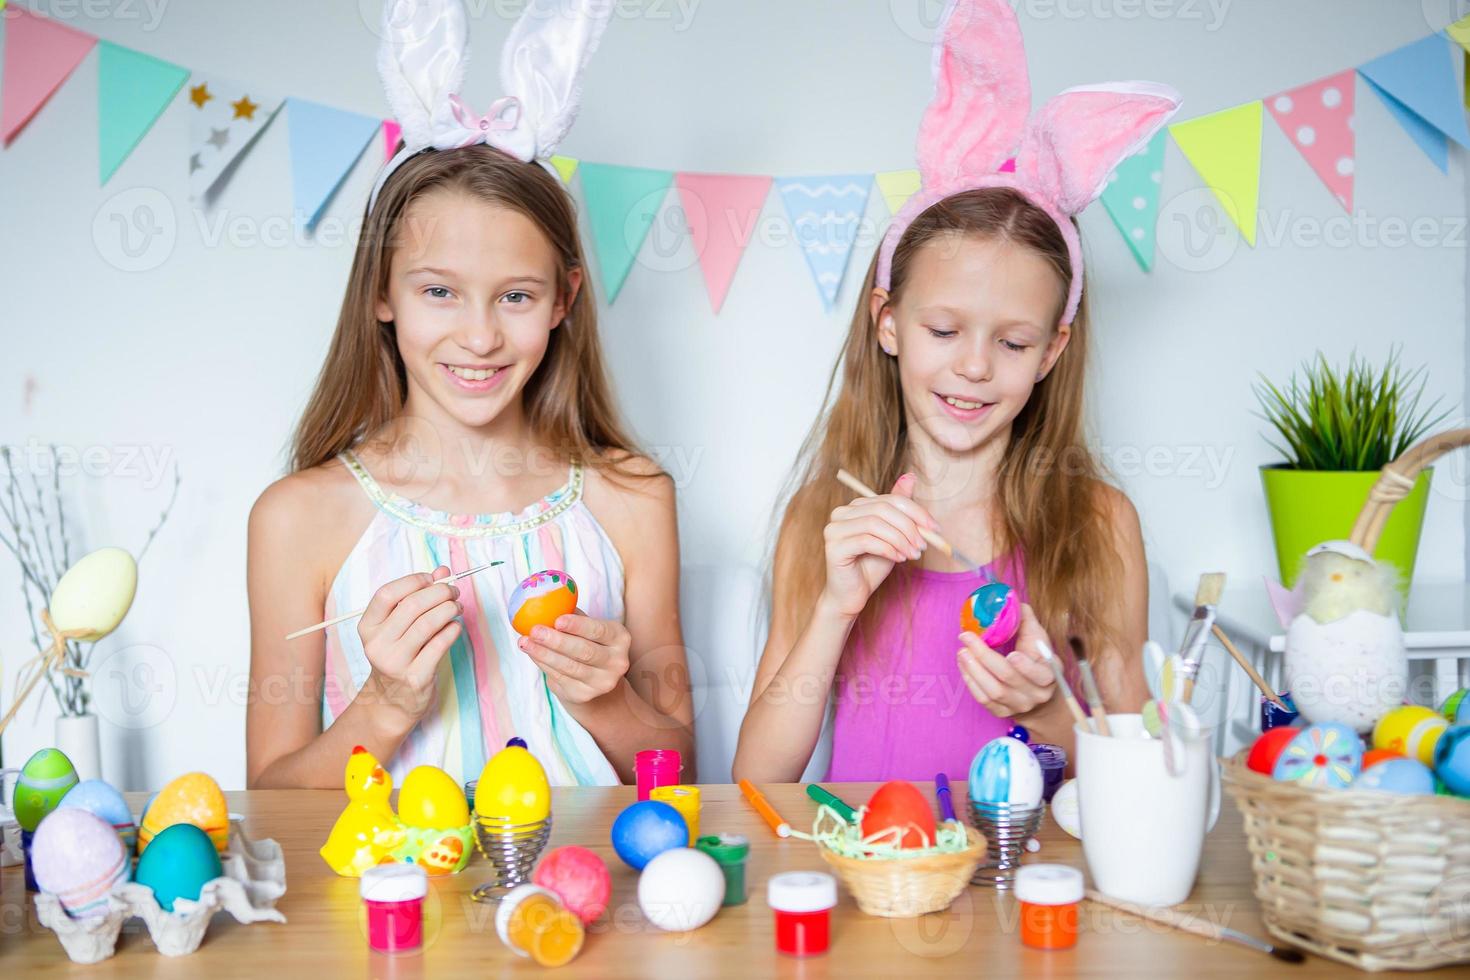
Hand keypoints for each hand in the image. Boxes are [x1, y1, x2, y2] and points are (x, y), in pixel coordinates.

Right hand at [357, 566, 462, 722]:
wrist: (393, 701)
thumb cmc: (399, 654)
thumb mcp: (399, 626)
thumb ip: (418, 596)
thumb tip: (443, 571)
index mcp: (368, 627)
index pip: (386, 594)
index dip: (413, 581)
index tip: (432, 579)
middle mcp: (377, 644)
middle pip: (412, 606)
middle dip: (439, 592)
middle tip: (454, 591)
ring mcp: (395, 662)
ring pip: (428, 624)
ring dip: (449, 609)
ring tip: (457, 606)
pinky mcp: (416, 677)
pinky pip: (440, 645)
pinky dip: (452, 630)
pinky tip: (455, 626)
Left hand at [519, 610, 631, 704]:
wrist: (596, 679)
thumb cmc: (589, 643)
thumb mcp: (589, 628)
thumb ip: (573, 616)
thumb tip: (548, 600)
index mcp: (620, 638)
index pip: (599, 630)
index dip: (578, 626)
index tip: (557, 620)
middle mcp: (617, 662)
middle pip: (584, 651)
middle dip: (556, 641)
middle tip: (535, 630)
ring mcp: (602, 682)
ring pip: (569, 667)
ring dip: (543, 653)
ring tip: (525, 642)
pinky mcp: (585, 695)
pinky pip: (560, 677)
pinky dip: (543, 664)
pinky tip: (532, 653)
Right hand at [819, 473, 935, 619]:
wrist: (853, 594)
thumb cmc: (872, 565)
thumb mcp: (893, 535)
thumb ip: (900, 510)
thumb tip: (910, 476)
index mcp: (856, 507)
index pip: (890, 500)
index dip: (916, 512)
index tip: (935, 528)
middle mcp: (841, 513)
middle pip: (882, 509)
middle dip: (909, 526)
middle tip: (924, 544)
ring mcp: (834, 529)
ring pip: (875, 524)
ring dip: (900, 539)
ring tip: (912, 554)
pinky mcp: (833, 547)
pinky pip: (867, 541)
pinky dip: (888, 549)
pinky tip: (898, 559)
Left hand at [956, 603, 1055, 716]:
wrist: (1039, 697)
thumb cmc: (1037, 662)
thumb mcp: (1039, 642)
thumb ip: (1028, 623)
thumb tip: (1014, 601)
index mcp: (1049, 676)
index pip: (1040, 674)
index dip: (1026, 666)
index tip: (1011, 654)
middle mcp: (1035, 694)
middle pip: (1008, 679)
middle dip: (985, 657)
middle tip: (967, 638)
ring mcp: (1018, 706)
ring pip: (993, 691)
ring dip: (974, 669)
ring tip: (962, 651)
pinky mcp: (1002, 712)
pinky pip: (983, 699)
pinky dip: (970, 681)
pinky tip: (964, 664)